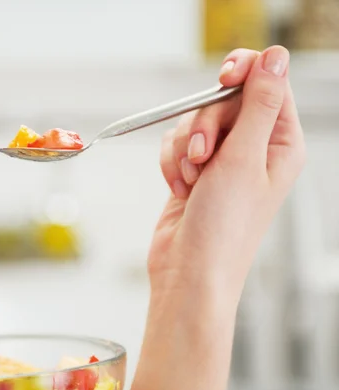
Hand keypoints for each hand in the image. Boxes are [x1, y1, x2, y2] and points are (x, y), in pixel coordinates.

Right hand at [148, 46, 304, 301]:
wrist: (189, 269)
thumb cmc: (224, 226)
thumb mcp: (244, 158)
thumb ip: (259, 103)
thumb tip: (275, 57)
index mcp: (280, 143)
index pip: (268, 85)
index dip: (244, 75)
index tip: (223, 80)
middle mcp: (253, 149)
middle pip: (223, 101)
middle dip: (204, 126)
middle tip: (203, 155)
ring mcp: (221, 161)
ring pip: (193, 123)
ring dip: (184, 149)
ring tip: (190, 180)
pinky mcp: (193, 171)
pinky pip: (175, 145)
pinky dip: (171, 163)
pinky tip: (178, 188)